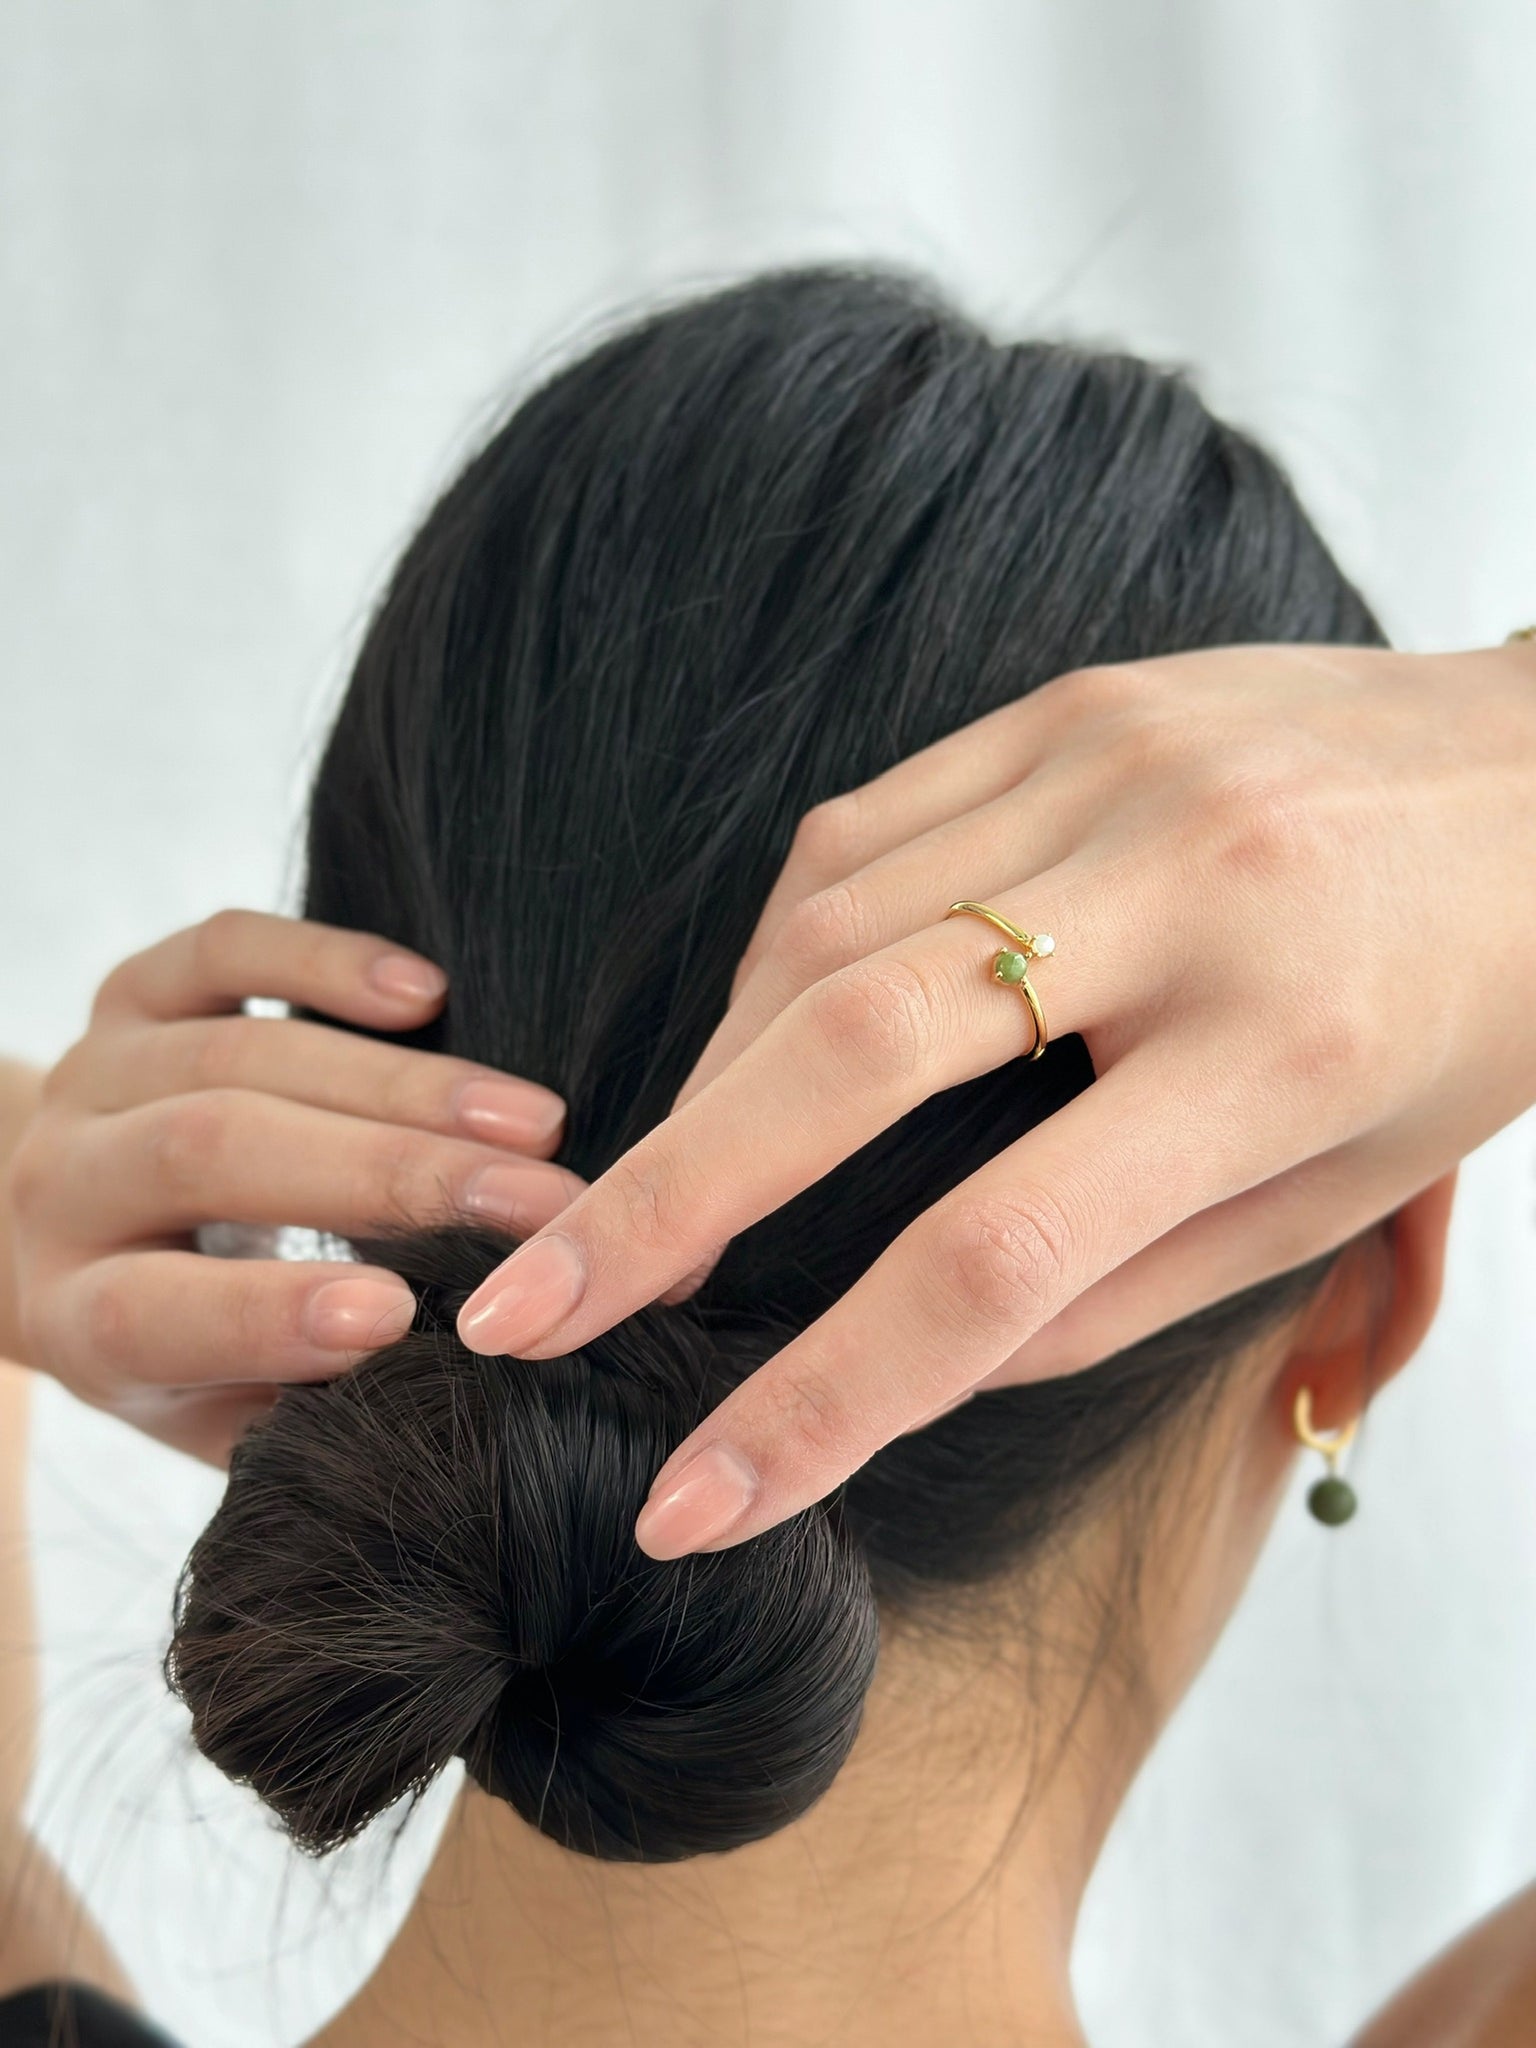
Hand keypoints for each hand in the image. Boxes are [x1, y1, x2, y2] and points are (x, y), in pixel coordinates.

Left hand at [7, 910, 582, 1461]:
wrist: (88, 1239)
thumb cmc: (196, 1352)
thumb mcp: (233, 1414)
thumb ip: (312, 1404)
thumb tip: (448, 1379)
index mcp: (72, 1316)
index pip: (150, 1312)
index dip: (269, 1313)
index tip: (400, 1314)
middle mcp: (61, 1188)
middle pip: (213, 1153)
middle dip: (389, 1177)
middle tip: (536, 1204)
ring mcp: (94, 1075)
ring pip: (242, 1054)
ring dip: (406, 1086)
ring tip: (532, 1123)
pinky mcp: (133, 992)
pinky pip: (221, 950)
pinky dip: (325, 961)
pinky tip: (427, 992)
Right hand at [454, 640, 1535, 1556]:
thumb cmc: (1474, 1007)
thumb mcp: (1344, 1186)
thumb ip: (1123, 1281)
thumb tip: (917, 1358)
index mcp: (1286, 1047)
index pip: (1005, 1256)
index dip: (831, 1395)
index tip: (694, 1496)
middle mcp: (1185, 882)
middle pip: (852, 1051)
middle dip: (664, 1200)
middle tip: (519, 1311)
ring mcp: (1109, 763)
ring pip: (823, 929)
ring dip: (713, 1079)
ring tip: (661, 1193)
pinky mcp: (1064, 707)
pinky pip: (859, 830)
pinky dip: (778, 954)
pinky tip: (760, 1035)